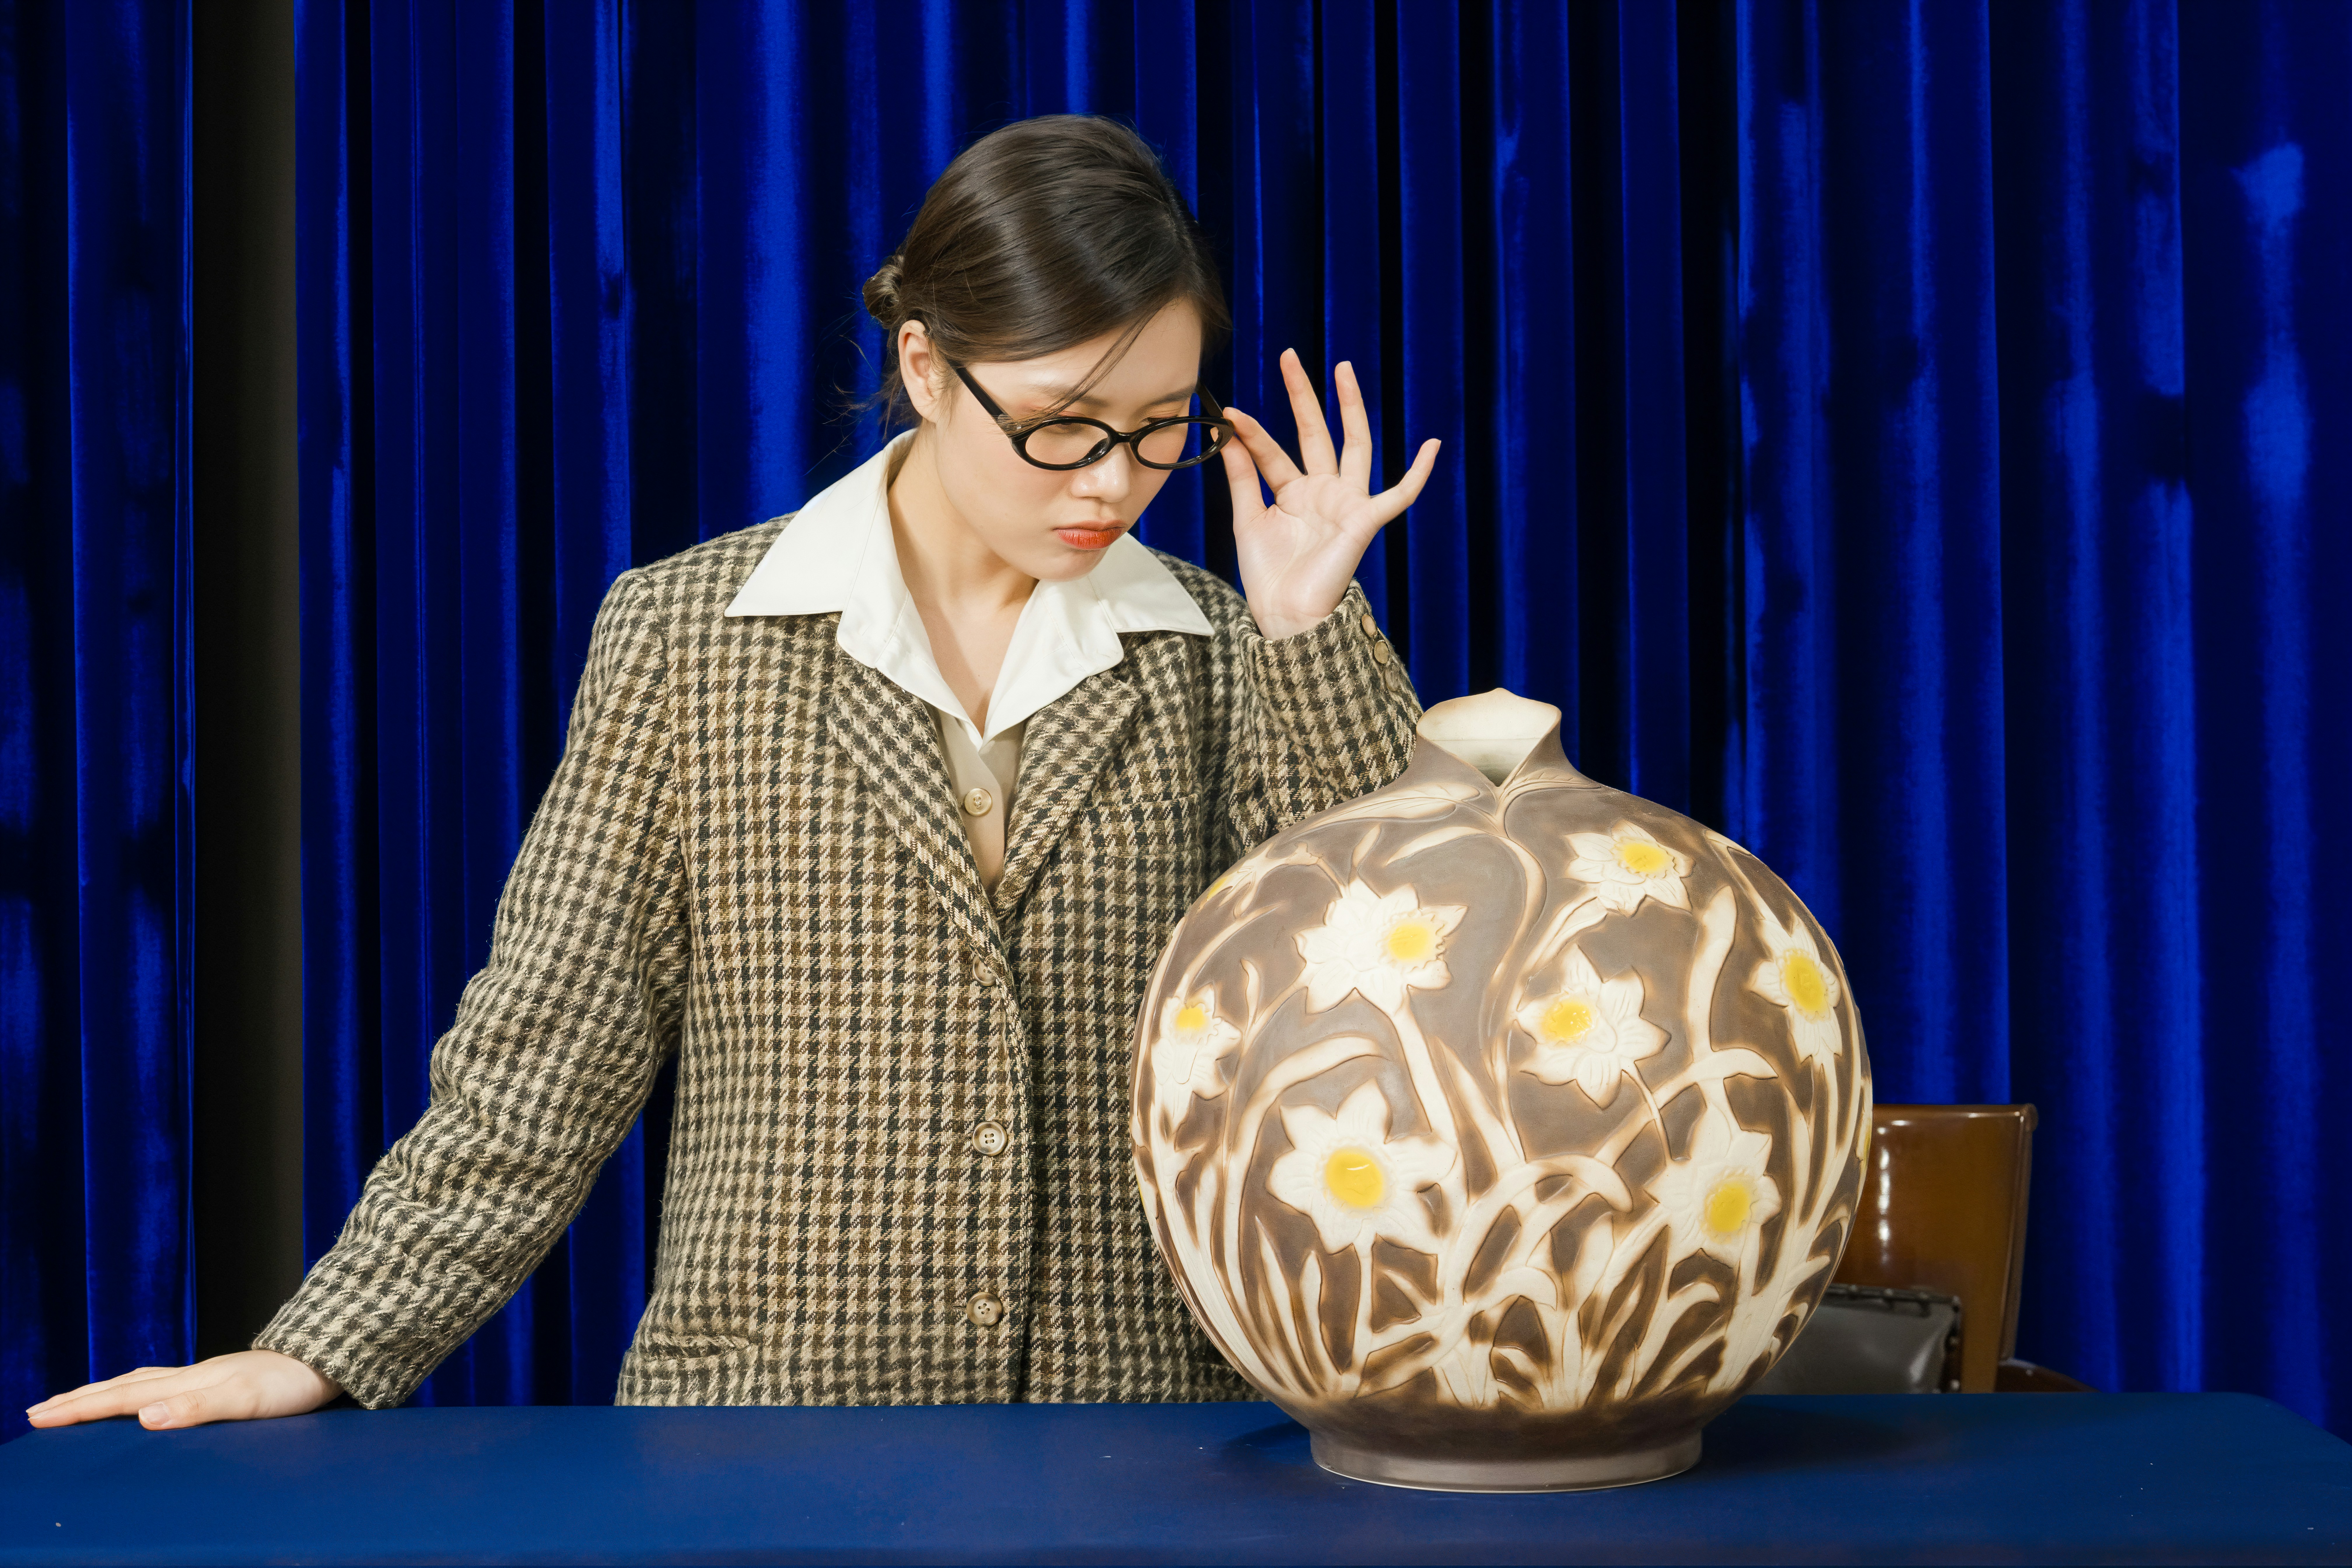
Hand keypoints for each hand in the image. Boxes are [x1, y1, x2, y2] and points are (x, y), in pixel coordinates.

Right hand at [24, 1350, 341, 1431]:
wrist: (329, 1360)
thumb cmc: (292, 1385)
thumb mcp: (246, 1401)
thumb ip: (197, 1407)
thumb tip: (145, 1416)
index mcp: (189, 1382)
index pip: (122, 1397)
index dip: (80, 1408)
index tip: (40, 1416)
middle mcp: (191, 1375)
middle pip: (123, 1386)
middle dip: (78, 1399)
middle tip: (38, 1410)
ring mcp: (205, 1375)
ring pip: (139, 1381)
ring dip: (103, 1391)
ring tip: (75, 1399)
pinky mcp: (219, 1380)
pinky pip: (161, 1383)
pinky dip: (135, 1389)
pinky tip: (139, 1395)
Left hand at [1219, 348, 1440, 639]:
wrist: (1286, 616)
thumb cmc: (1269, 576)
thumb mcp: (1248, 520)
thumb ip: (1243, 478)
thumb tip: (1228, 435)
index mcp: (1295, 493)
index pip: (1273, 451)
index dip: (1253, 432)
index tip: (1230, 411)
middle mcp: (1323, 491)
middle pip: (1315, 432)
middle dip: (1303, 395)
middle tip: (1289, 356)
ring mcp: (1346, 503)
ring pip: (1353, 445)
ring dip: (1350, 407)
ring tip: (1343, 369)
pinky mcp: (1365, 521)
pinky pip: (1399, 496)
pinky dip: (1418, 474)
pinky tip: (1433, 447)